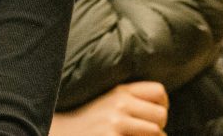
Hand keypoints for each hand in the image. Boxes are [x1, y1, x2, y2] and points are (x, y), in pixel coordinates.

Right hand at [51, 82, 168, 135]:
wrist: (61, 130)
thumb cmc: (85, 120)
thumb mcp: (104, 101)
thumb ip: (128, 100)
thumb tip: (161, 111)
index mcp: (118, 90)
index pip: (158, 91)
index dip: (162, 105)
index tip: (153, 115)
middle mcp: (119, 104)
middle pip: (161, 115)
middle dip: (158, 127)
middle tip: (144, 132)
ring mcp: (116, 123)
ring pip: (157, 132)